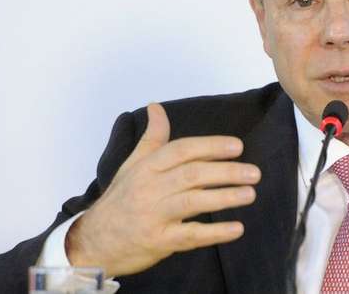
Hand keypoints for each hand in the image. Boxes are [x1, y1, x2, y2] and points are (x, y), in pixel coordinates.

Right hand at [65, 103, 260, 276]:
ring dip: (224, 197)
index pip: (182, 150)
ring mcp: (154, 216)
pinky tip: (236, 228)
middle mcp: (150, 188)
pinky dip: (214, 233)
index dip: (210, 146)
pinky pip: (190, 236)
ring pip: (193, 202)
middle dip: (225, 172)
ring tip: (250, 194)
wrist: (94, 241)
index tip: (237, 147)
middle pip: (192, 175)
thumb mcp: (133, 165)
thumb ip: (152, 137)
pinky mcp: (158, 241)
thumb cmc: (120, 200)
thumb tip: (157, 107)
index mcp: (147, 167)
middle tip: (254, 172)